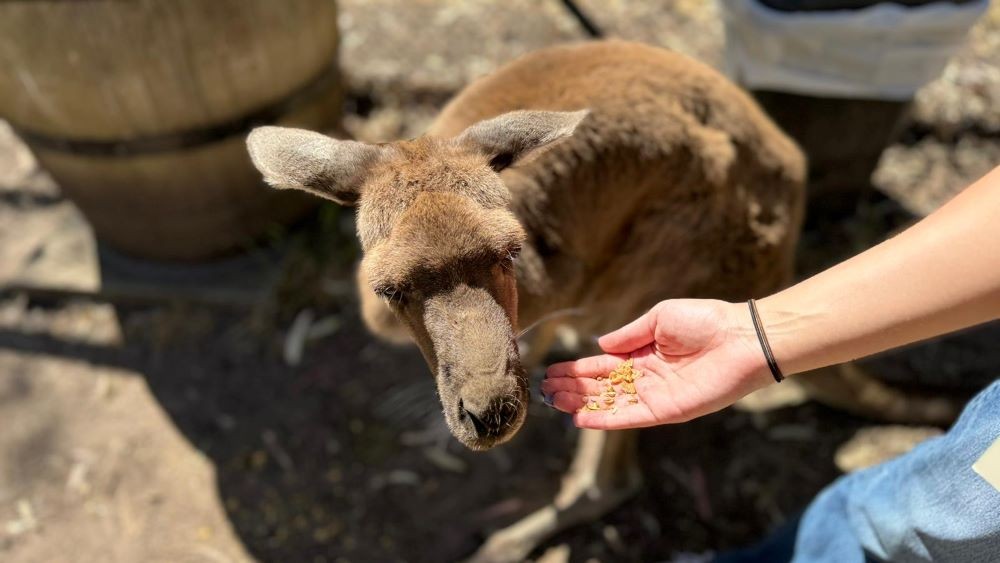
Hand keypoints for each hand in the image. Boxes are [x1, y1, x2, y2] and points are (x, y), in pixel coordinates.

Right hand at [540, 299, 773, 429]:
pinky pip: (630, 417)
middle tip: (546, 391)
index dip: (578, 370)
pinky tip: (582, 419)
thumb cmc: (706, 321)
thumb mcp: (659, 318)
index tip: (553, 372)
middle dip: (573, 389)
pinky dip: (606, 419)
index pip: (603, 365)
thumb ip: (629, 335)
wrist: (741, 339)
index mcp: (643, 354)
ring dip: (582, 404)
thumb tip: (600, 345)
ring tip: (555, 403)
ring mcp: (655, 395)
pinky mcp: (667, 411)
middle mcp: (646, 377)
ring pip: (610, 403)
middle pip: (602, 387)